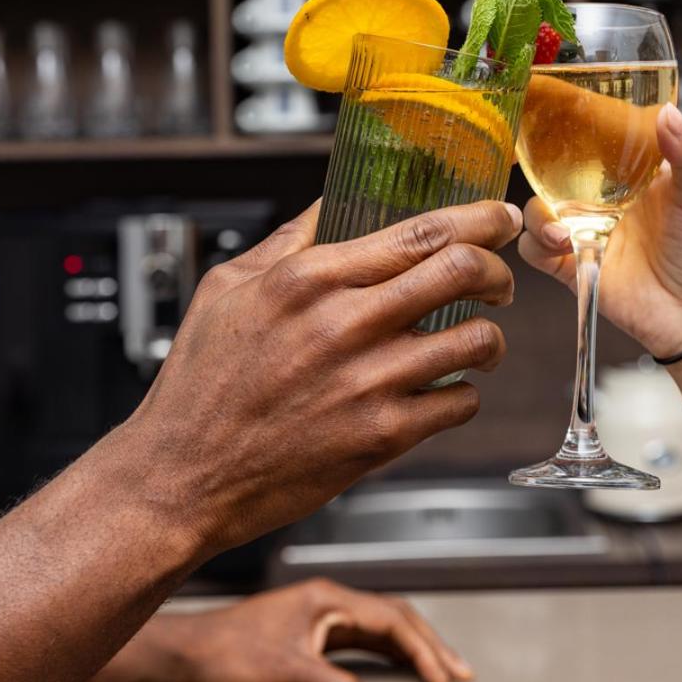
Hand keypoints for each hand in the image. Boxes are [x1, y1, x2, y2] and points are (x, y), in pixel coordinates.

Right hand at [124, 199, 520, 560]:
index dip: (479, 219)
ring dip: (489, 336)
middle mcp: (346, 324)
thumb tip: (330, 205)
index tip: (499, 218)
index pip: (422, 231)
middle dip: (497, 271)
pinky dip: (463, 392)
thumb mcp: (228, 288)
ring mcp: (369, 383)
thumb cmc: (199, 384)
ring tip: (477, 339)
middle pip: (463, 272)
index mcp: (310, 278)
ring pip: (476, 340)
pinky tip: (442, 389)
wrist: (182, 476)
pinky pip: (460, 403)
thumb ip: (287, 241)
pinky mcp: (381, 437)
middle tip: (498, 280)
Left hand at [149, 580, 471, 681]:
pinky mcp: (314, 633)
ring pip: (382, 628)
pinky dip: (390, 654)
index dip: (422, 648)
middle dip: (430, 644)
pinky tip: (401, 670)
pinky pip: (365, 640)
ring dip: (413, 648)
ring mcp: (324, 616)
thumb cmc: (231, 654)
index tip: (444, 675)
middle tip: (460, 672)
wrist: (192, 653)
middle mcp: (330, 601)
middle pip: (395, 617)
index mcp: (329, 598)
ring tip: (442, 671)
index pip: (391, 618)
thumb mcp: (288, 675)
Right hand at [519, 103, 681, 360]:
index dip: (572, 125)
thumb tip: (668, 112)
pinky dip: (537, 244)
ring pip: (539, 210)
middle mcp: (602, 200)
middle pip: (554, 173)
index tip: (556, 107)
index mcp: (630, 175)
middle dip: (539, 166)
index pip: (592, 141)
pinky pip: (536, 250)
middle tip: (538, 161)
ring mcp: (585, 232)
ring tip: (562, 226)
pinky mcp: (573, 267)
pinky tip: (561, 244)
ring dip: (539, 213)